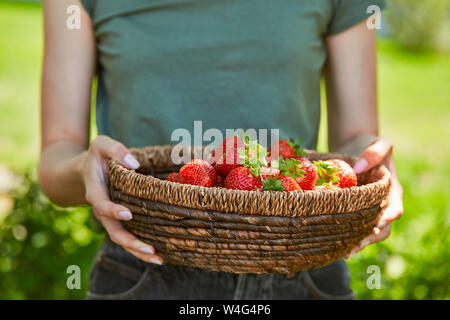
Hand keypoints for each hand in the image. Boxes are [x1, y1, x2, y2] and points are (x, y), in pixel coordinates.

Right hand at [81, 135, 162, 264]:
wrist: (86, 171)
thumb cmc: (97, 156)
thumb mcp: (101, 144)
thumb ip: (115, 149)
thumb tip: (134, 164)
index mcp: (95, 192)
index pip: (102, 205)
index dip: (113, 211)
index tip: (128, 214)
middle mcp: (102, 209)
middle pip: (113, 231)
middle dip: (131, 242)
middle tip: (151, 250)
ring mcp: (110, 218)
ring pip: (122, 239)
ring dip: (138, 251)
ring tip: (159, 260)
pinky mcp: (119, 221)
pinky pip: (129, 237)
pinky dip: (140, 247)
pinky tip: (158, 254)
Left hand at [345, 136, 403, 258]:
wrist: (361, 151)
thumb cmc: (373, 148)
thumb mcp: (380, 143)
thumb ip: (374, 152)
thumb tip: (359, 167)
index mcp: (393, 191)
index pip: (395, 210)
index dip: (387, 218)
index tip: (376, 224)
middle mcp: (384, 205)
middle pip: (383, 228)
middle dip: (370, 238)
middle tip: (355, 245)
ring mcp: (371, 211)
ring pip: (370, 233)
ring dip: (359, 243)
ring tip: (345, 252)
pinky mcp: (358, 213)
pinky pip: (357, 229)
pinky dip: (349, 239)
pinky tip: (338, 247)